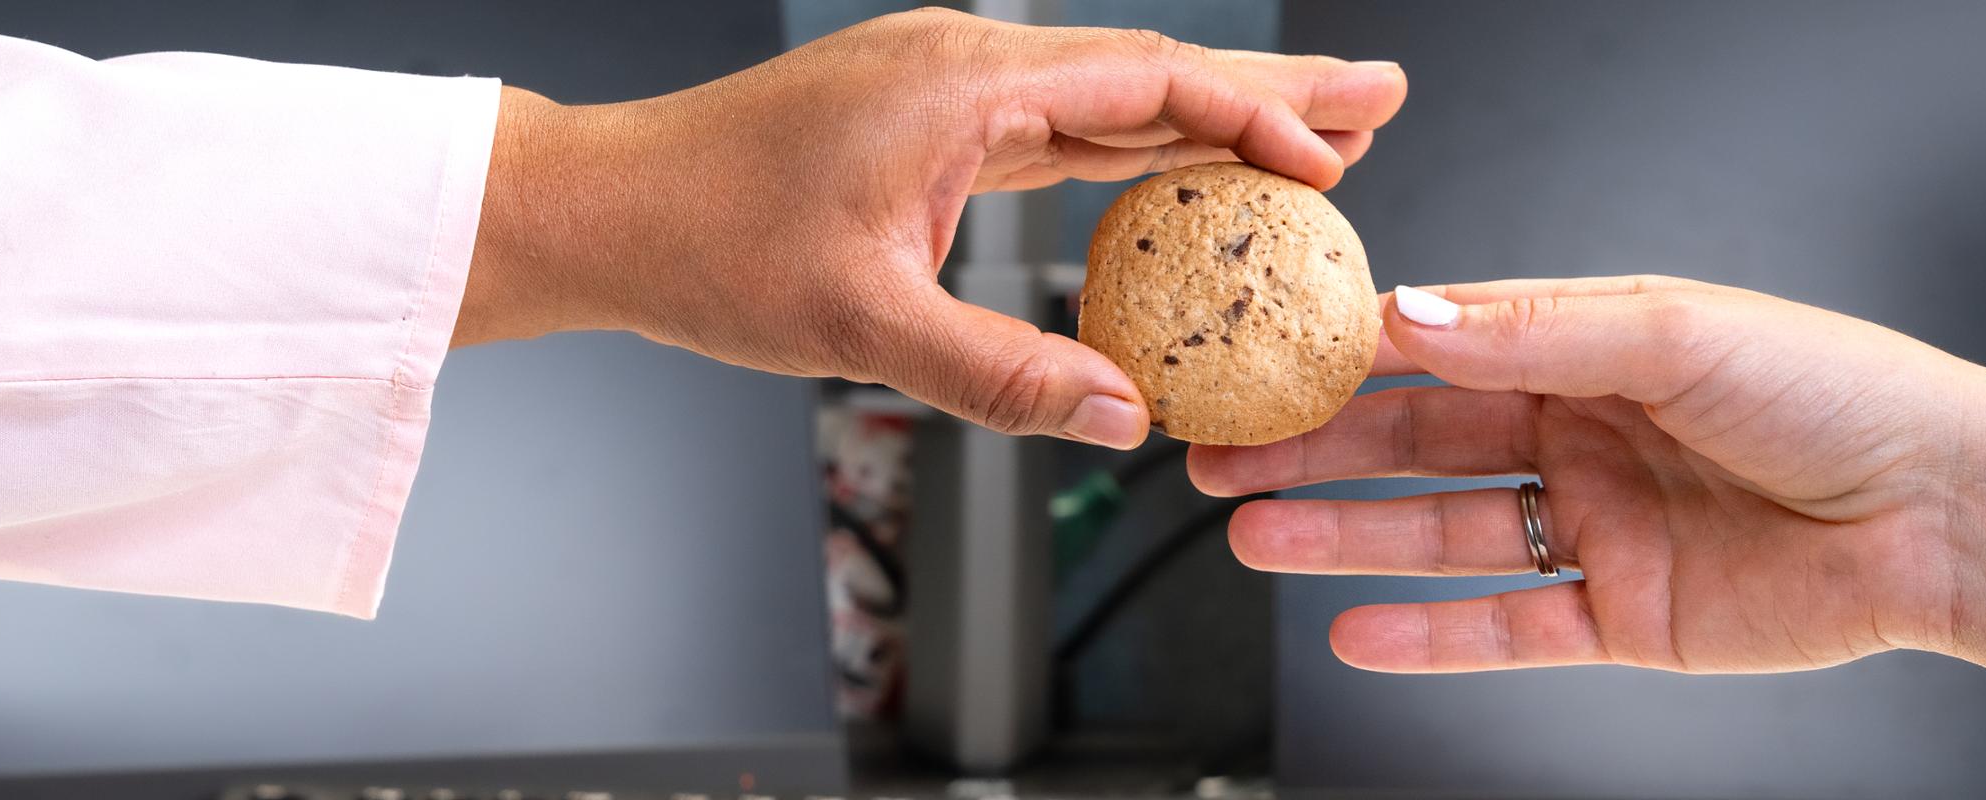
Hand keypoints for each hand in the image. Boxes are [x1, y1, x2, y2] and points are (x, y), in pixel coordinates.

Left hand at [455, 8, 1406, 447]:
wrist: (603, 208)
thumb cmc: (706, 247)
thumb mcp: (860, 326)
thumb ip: (1001, 374)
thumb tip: (1124, 417)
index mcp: (962, 84)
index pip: (1146, 85)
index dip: (1254, 116)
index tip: (1339, 154)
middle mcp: (965, 65)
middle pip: (1152, 71)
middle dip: (1273, 88)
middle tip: (1382, 96)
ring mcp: (947, 86)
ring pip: (1113, 95)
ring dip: (1214, 114)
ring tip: (1318, 133)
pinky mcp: (928, 119)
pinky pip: (1061, 126)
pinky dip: (1137, 144)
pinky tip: (1185, 166)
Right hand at [1189, 277, 1985, 776]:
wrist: (1949, 515)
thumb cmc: (1839, 394)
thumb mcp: (1675, 330)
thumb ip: (1534, 331)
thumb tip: (1407, 316)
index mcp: (1591, 348)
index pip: (1441, 349)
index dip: (1345, 357)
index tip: (1258, 360)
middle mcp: (1583, 434)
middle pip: (1418, 444)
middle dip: (1314, 451)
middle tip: (1219, 457)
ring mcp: (1598, 528)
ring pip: (1442, 533)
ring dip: (1344, 536)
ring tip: (1252, 536)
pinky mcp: (1625, 617)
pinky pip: (1506, 627)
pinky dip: (1428, 634)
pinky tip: (1353, 629)